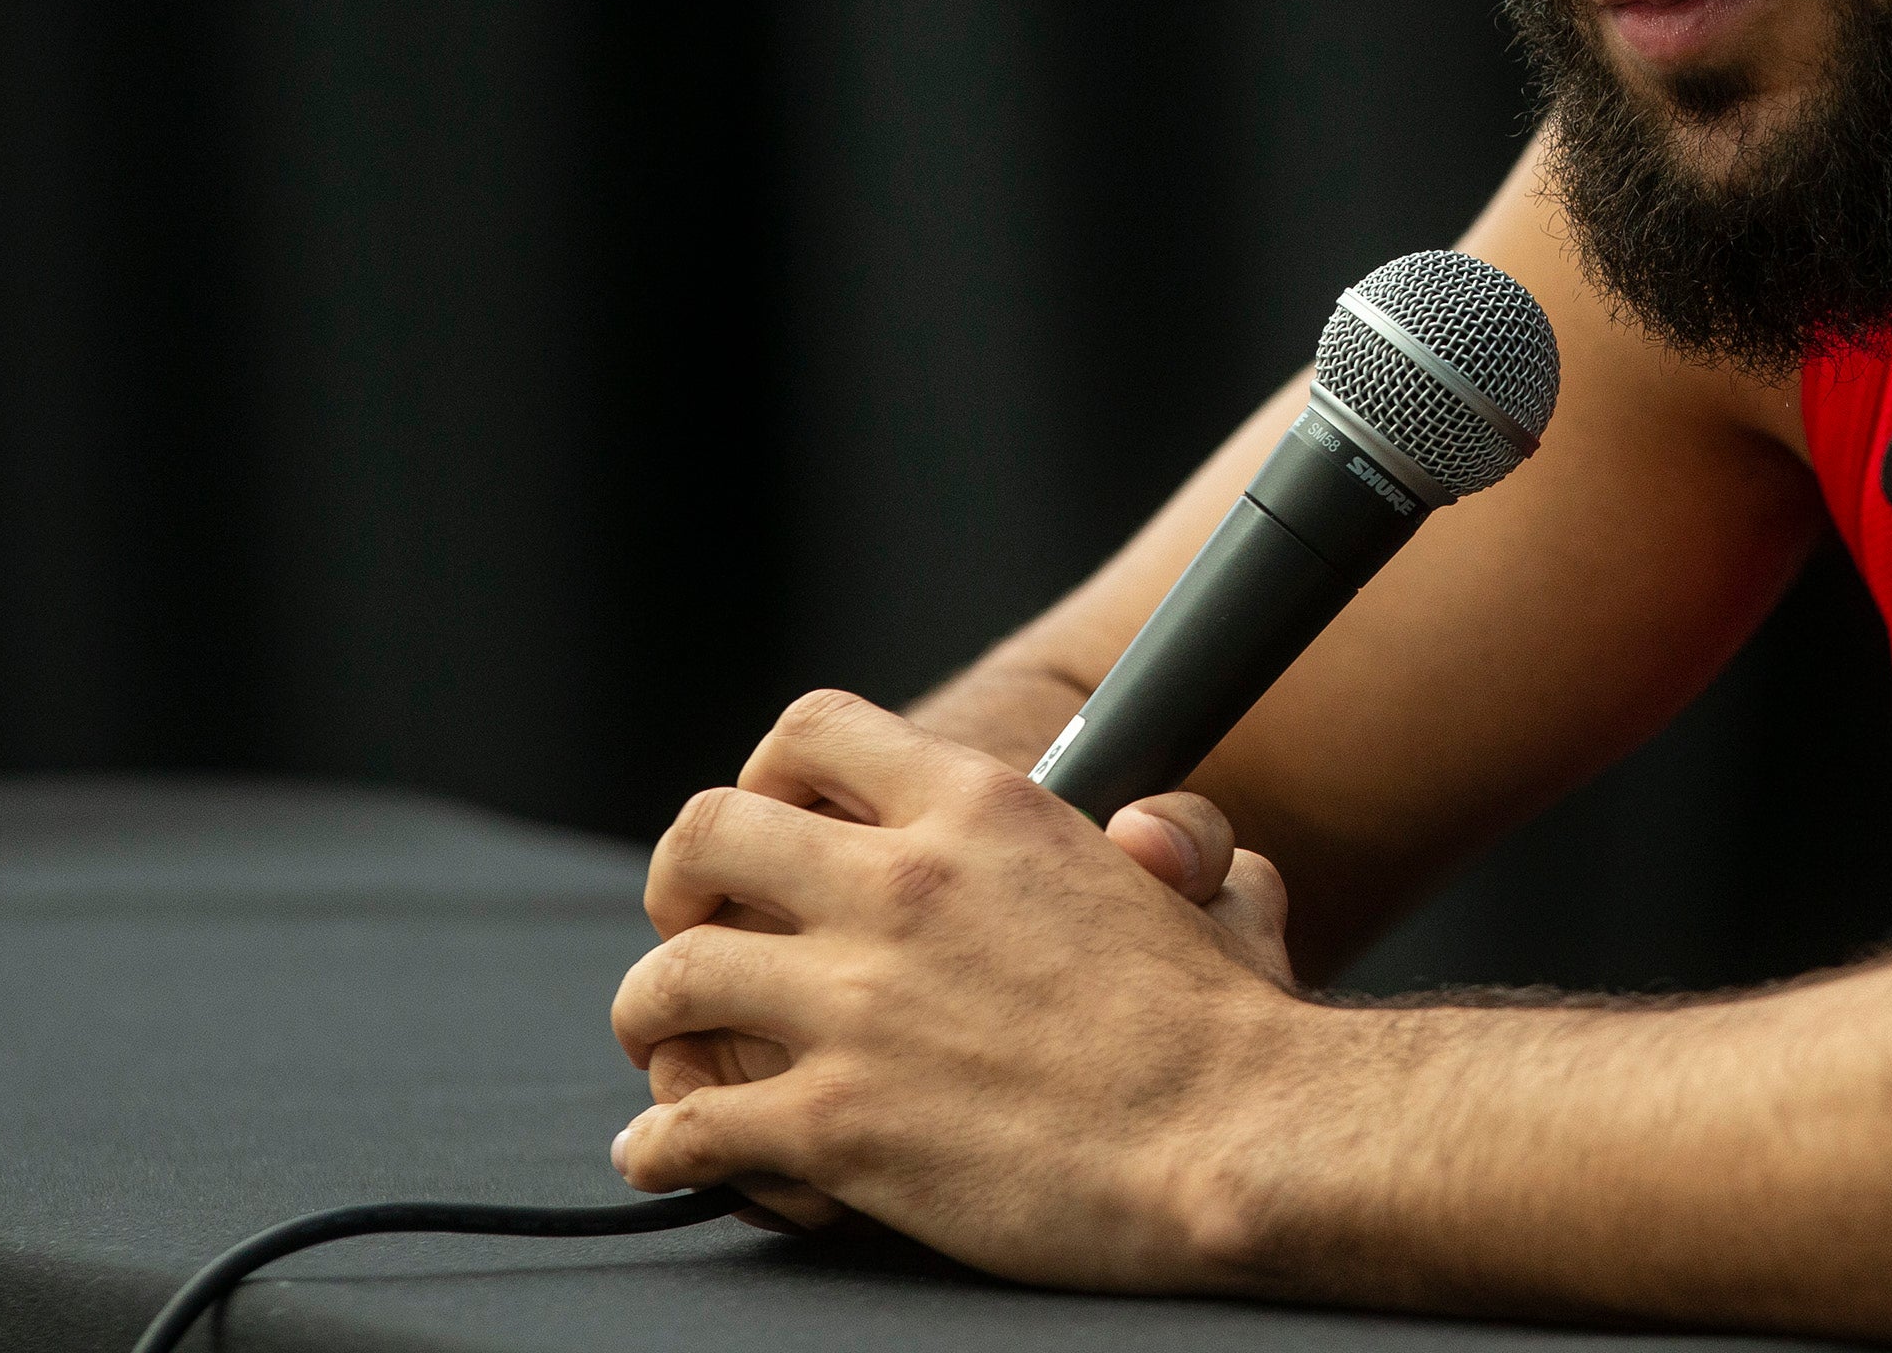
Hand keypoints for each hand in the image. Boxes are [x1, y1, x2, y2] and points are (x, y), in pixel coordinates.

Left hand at [613, 690, 1299, 1283]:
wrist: (1236, 1139)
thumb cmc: (1236, 1027)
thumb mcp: (1217, 886)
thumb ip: (1175, 844)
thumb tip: (1158, 845)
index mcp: (986, 809)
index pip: (814, 732)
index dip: (771, 776)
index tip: (776, 823)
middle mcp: (903, 886)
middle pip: (707, 835)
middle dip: (681, 883)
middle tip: (696, 926)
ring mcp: (857, 1006)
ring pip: (671, 979)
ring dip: (655, 1016)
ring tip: (667, 1044)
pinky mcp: (835, 1124)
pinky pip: (688, 1127)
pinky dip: (662, 1148)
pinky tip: (671, 1158)